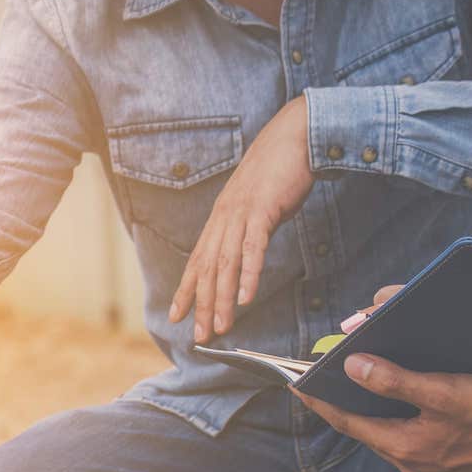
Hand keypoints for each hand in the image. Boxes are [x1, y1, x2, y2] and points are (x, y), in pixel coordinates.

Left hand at [168, 97, 314, 342]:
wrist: (294, 135)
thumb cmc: (279, 170)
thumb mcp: (256, 204)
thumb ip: (248, 228)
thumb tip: (247, 251)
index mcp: (220, 218)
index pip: (197, 261)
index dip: (185, 291)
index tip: (176, 317)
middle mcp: (224, 217)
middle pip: (207, 269)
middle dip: (202, 306)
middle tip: (200, 336)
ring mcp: (241, 213)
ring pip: (226, 264)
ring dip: (222, 299)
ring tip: (220, 327)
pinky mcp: (263, 209)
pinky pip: (253, 248)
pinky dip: (248, 274)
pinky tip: (245, 298)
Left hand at [297, 354, 471, 471]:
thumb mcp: (444, 391)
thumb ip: (395, 381)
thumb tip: (353, 367)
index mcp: (404, 447)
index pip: (348, 422)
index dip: (322, 401)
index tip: (299, 384)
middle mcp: (413, 466)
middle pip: (368, 432)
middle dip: (348, 407)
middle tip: (329, 384)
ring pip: (393, 439)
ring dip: (378, 416)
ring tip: (365, 392)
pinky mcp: (455, 471)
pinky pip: (417, 445)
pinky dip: (405, 425)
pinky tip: (412, 410)